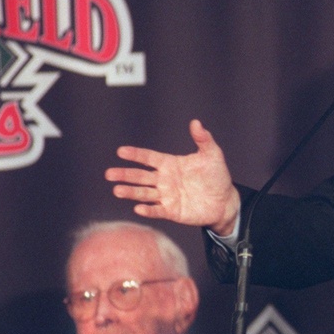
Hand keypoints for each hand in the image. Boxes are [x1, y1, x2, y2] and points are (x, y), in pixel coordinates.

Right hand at [105, 119, 240, 235]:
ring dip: (131, 192)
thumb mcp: (212, 155)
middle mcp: (164, 180)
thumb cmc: (217, 176)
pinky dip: (148, 209)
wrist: (224, 201)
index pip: (148, 158)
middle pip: (141, 176)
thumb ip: (203, 140)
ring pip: (144, 193)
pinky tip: (138, 208)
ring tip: (117, 190)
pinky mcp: (171, 211)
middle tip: (109, 174)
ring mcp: (166, 196)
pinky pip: (157, 210)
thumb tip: (196, 122)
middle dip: (125, 175)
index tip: (120, 151)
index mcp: (170, 164)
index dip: (135, 155)